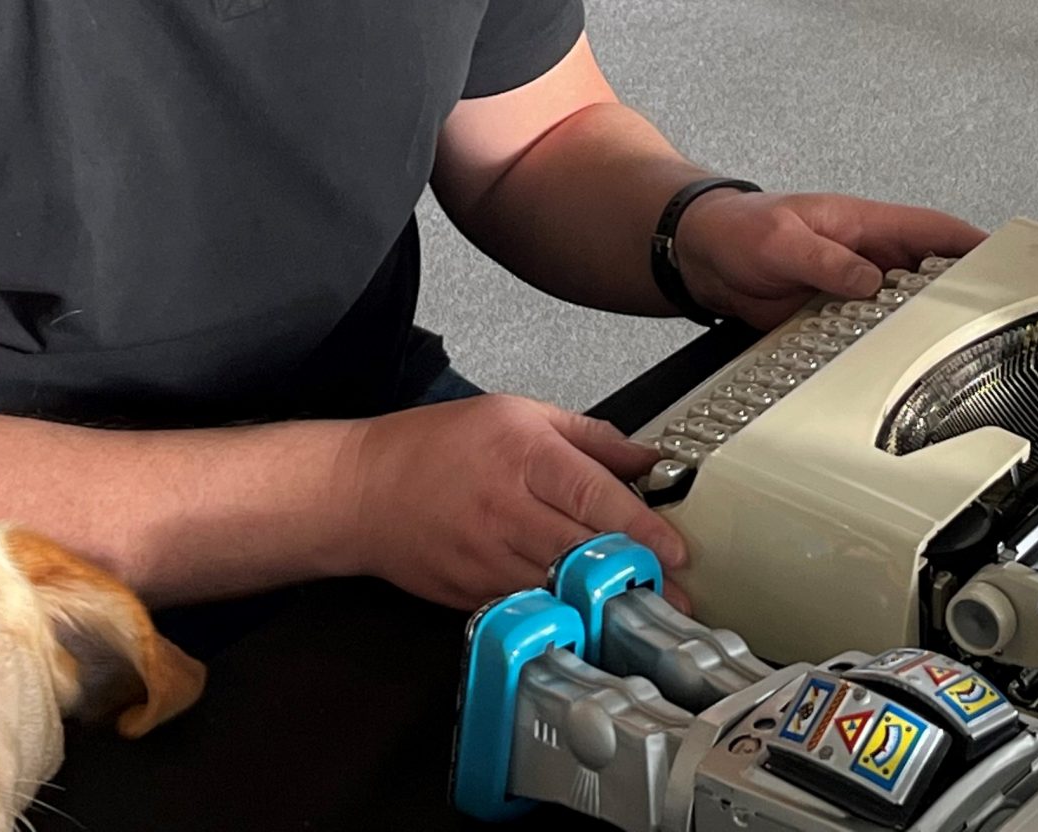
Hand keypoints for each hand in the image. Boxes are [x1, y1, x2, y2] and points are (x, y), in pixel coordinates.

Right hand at [340, 392, 689, 608]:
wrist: (360, 491)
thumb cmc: (437, 446)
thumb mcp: (519, 413)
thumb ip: (591, 436)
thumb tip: (648, 456)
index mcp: (525, 456)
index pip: (595, 496)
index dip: (641, 528)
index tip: (676, 551)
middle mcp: (508, 510)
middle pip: (583, 550)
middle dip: (634, 576)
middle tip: (677, 595)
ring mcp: (486, 558)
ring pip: (557, 587)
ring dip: (602, 602)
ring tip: (644, 613)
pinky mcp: (469, 593)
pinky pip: (525, 607)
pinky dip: (558, 615)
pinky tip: (587, 623)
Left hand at [676, 191, 986, 329]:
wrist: (697, 255)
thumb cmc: (736, 228)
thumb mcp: (781, 240)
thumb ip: (826, 261)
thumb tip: (870, 282)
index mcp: (863, 223)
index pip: (933, 229)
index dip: (973, 244)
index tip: (1008, 262)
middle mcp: (865, 255)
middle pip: (929, 272)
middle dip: (962, 292)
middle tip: (995, 320)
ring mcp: (851, 286)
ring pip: (904, 307)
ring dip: (925, 326)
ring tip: (958, 353)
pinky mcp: (832, 316)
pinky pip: (870, 333)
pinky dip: (888, 349)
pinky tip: (901, 370)